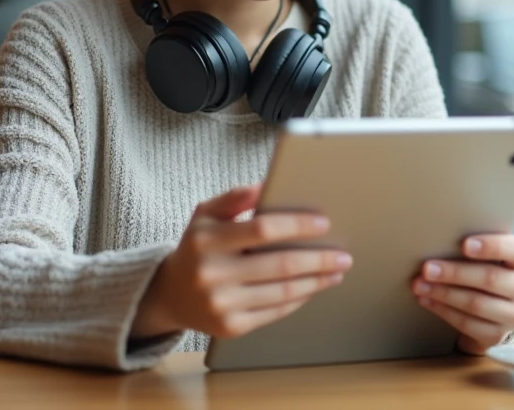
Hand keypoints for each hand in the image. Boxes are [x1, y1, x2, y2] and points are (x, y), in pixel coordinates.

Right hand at [131, 185, 352, 339]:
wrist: (170, 294)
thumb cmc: (197, 246)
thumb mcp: (206, 214)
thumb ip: (235, 197)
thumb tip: (269, 184)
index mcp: (206, 240)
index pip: (262, 229)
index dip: (296, 226)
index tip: (323, 224)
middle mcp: (211, 274)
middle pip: (280, 265)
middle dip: (318, 259)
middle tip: (343, 254)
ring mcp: (221, 304)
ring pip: (283, 291)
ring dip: (316, 281)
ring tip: (336, 270)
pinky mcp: (230, 328)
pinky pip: (276, 311)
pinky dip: (300, 298)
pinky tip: (314, 287)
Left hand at [412, 234, 513, 354]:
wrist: (497, 312)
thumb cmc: (490, 274)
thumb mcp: (492, 257)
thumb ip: (477, 248)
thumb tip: (441, 240)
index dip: (492, 246)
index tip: (465, 244)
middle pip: (490, 278)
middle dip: (454, 272)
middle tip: (427, 268)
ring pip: (476, 304)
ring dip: (444, 294)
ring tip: (420, 285)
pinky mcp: (499, 335)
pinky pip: (468, 324)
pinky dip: (444, 311)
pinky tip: (428, 301)